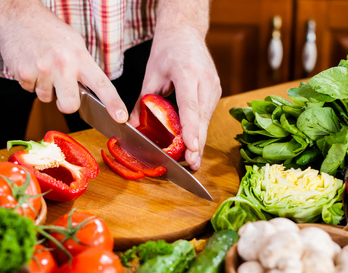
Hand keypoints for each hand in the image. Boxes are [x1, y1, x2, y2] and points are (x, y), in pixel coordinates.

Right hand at [0, 0, 127, 122]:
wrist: (18, 15)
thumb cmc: (49, 30)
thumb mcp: (75, 44)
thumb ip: (83, 67)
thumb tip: (92, 90)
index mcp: (80, 57)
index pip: (102, 84)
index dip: (113, 103)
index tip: (121, 117)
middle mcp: (63, 64)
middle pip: (70, 105)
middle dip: (66, 104)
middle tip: (62, 92)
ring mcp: (42, 70)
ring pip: (46, 98)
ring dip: (45, 88)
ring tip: (42, 66)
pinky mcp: (23, 73)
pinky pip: (30, 90)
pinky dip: (30, 82)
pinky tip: (31, 64)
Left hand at [130, 27, 220, 169]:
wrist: (185, 32)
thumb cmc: (166, 50)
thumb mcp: (150, 74)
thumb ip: (143, 101)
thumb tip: (131, 125)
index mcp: (187, 72)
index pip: (190, 106)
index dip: (190, 129)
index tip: (191, 147)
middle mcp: (205, 80)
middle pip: (202, 118)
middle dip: (198, 144)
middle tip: (193, 165)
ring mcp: (214, 86)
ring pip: (206, 119)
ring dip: (199, 139)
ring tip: (192, 160)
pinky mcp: (216, 91)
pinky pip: (206, 114)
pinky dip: (199, 129)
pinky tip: (193, 143)